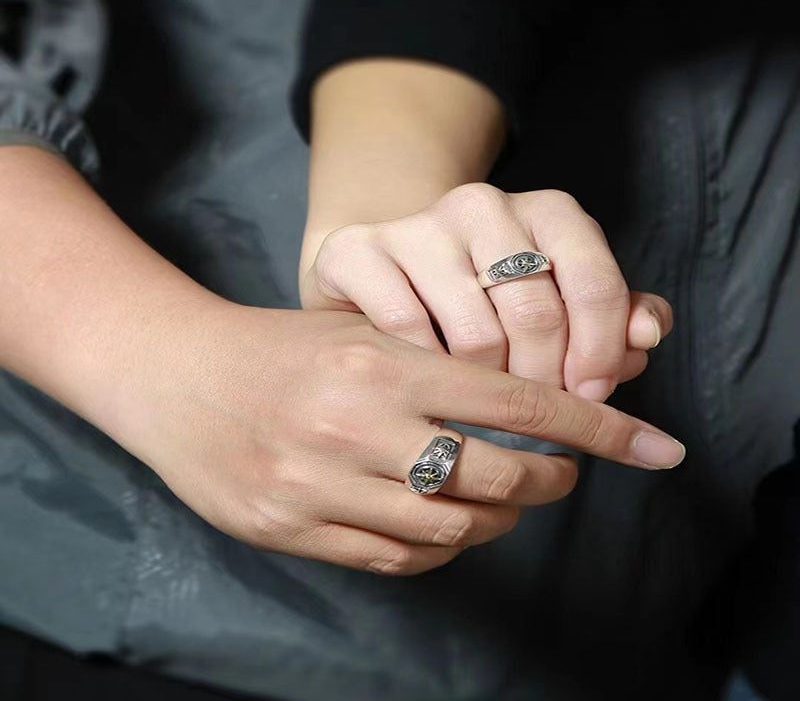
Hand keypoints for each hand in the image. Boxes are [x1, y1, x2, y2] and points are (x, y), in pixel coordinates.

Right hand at [0, 147, 683, 578]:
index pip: (515, 400)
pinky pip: (399, 558)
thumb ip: (435, 367)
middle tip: (562, 470)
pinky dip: (444, 545)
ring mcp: (322, 488)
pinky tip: (447, 522)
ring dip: (499, 516)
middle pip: (496, 475)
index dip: (594, 425)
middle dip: (550, 477)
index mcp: (381, 366)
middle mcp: (356, 429)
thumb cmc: (280, 345)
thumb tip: (523, 412)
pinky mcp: (294, 531)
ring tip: (506, 495)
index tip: (652, 446)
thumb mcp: (359, 329)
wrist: (176, 375)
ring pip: (452, 527)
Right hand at [300, 183, 672, 402]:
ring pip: (474, 334)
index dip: (600, 352)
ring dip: (486, 390)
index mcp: (546, 211)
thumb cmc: (484, 299)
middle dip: (544, 384)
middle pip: (535, 314)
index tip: (591, 400)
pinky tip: (431, 386)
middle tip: (535, 422)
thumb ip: (609, 319)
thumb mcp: (555, 302)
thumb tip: (646, 337)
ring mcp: (418, 225)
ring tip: (485, 408)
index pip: (594, 281)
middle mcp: (483, 205)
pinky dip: (426, 373)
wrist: (386, 274)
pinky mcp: (357, 251)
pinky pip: (407, 332)